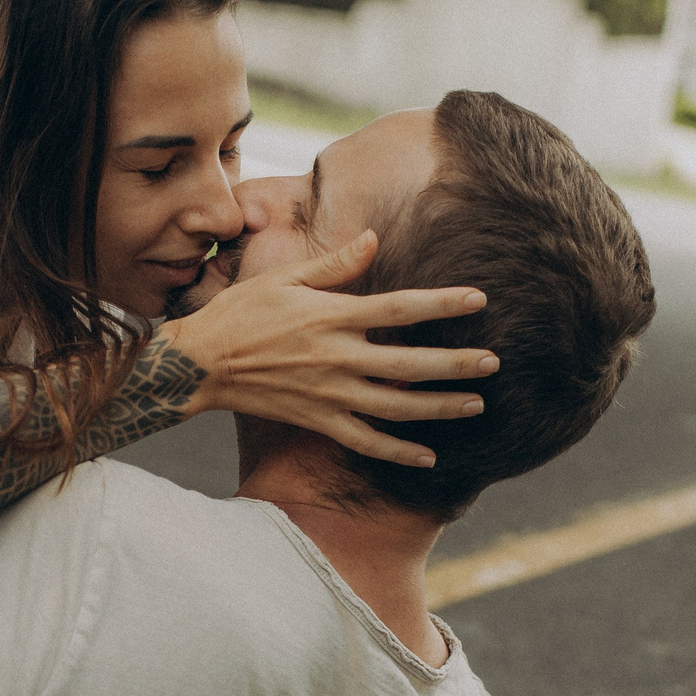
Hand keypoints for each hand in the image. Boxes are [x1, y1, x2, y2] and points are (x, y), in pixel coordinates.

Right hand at [166, 231, 493, 468]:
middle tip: (494, 363)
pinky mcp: (318, 420)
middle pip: (409, 365)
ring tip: (476, 405)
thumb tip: (373, 238)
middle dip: (455, 366)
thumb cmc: (241, 313)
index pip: (398, 308)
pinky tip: (428, 456)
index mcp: (332, 317)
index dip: (441, 304)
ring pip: (396, 407)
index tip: (479, 300)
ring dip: (439, 409)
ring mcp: (330, 394)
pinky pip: (365, 441)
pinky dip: (397, 451)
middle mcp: (337, 357)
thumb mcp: (283, 278)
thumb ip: (334, 264)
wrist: (201, 363)